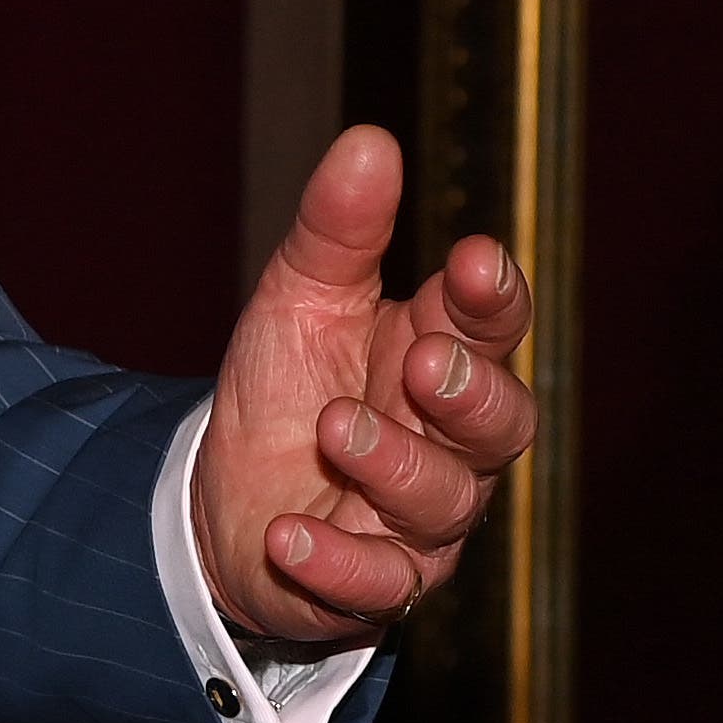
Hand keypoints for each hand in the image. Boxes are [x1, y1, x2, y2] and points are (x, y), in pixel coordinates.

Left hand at [192, 123, 537, 651]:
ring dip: (393, 464)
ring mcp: (419, 519)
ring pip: (444, 501)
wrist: (221, 495)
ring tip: (335, 426)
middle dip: (470, 391)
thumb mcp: (298, 297)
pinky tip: (288, 532)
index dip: (492, 299)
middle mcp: (452, 444)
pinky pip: (376, 583)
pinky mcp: (372, 582)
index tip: (471, 260)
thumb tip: (368, 140)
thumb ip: (338, 230)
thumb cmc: (287, 388)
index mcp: (442, 358)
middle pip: (501, 423)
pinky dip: (336, 560)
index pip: (493, 327)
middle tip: (423, 361)